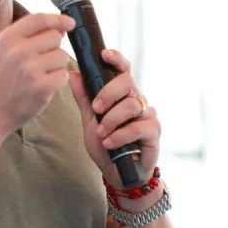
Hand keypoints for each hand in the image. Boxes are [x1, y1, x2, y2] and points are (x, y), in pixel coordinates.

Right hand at [0, 13, 75, 133]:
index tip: (70, 23)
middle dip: (53, 48)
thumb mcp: (1, 51)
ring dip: (56, 66)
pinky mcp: (42, 87)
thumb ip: (26, 36)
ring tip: (39, 75)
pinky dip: (57, 81)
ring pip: (62, 57)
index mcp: (7, 38)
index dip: (58, 19)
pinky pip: (63, 75)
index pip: (39, 19)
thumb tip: (59, 28)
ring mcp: (30, 69)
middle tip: (41, 61)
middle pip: (55, 37)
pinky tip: (42, 86)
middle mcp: (18, 51)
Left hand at [69, 48, 160, 186]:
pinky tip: (110, 143)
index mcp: (122, 94)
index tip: (104, 55)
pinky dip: (121, 135)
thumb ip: (84, 98)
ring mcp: (147, 114)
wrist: (118, 173)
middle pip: (127, 82)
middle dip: (108, 93)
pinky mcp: (154, 131)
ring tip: (101, 134)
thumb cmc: (106, 145)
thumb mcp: (89, 121)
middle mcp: (137, 99)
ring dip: (112, 120)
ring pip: (131, 105)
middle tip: (96, 108)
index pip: (123, 69)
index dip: (116, 59)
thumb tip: (74, 74)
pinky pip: (138, 126)